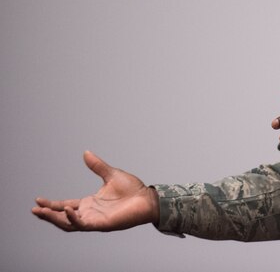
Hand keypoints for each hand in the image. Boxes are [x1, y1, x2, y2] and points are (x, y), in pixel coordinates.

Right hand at [32, 151, 159, 231]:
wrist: (148, 198)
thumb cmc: (133, 189)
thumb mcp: (111, 174)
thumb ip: (97, 166)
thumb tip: (86, 153)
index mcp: (90, 203)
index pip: (65, 205)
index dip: (51, 204)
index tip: (38, 200)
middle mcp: (90, 213)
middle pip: (63, 217)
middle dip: (47, 215)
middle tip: (34, 209)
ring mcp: (95, 220)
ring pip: (69, 224)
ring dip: (55, 219)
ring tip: (42, 212)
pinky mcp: (102, 224)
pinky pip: (83, 224)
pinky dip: (73, 218)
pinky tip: (66, 209)